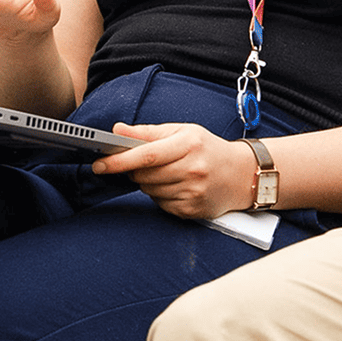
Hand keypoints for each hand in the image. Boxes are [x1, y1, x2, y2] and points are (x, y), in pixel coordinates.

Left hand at [91, 123, 255, 219]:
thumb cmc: (208, 149)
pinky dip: (161, 196)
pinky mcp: (192, 210)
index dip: (119, 161)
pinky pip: (161, 205)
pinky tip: (176, 186)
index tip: (100, 164)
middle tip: (145, 164)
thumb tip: (117, 130)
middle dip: (135, 171)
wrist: (241, 174)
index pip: (146, 155)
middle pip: (144, 175)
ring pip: (150, 191)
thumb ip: (148, 132)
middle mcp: (192, 168)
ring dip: (149, 183)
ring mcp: (193, 191)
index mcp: (188, 144)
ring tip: (169, 173)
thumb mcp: (182, 132)